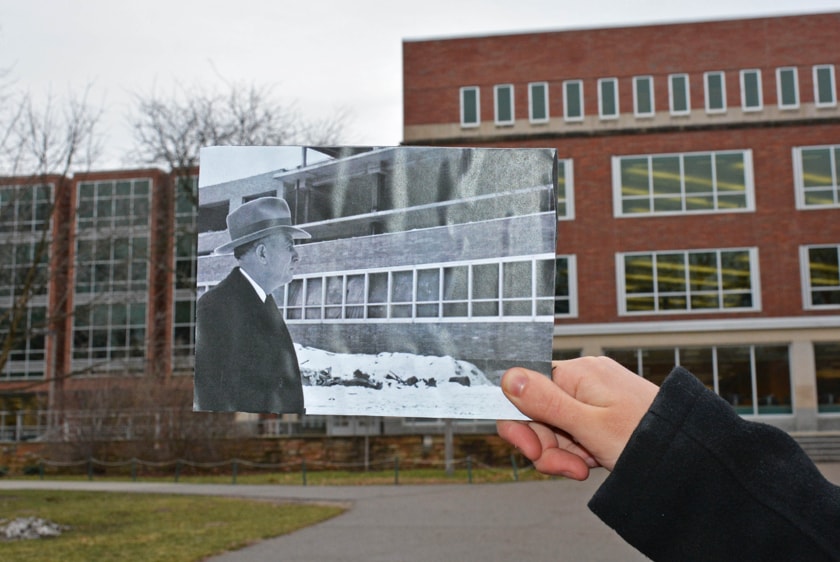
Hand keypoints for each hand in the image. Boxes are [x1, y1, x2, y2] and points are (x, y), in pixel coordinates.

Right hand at [497, 357, 658, 480]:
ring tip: (587, 467)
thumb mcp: (589, 426)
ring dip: (564, 454)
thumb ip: (546, 402)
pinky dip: (579, 451)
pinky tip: (595, 461)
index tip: (531, 451)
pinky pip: (574, 432)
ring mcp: (595, 396)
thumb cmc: (647, 439)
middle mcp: (583, 378)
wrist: (693, 459)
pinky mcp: (603, 413)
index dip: (521, 424)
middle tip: (568, 469)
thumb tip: (508, 376)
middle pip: (538, 413)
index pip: (525, 390)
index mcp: (577, 373)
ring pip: (555, 428)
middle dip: (547, 446)